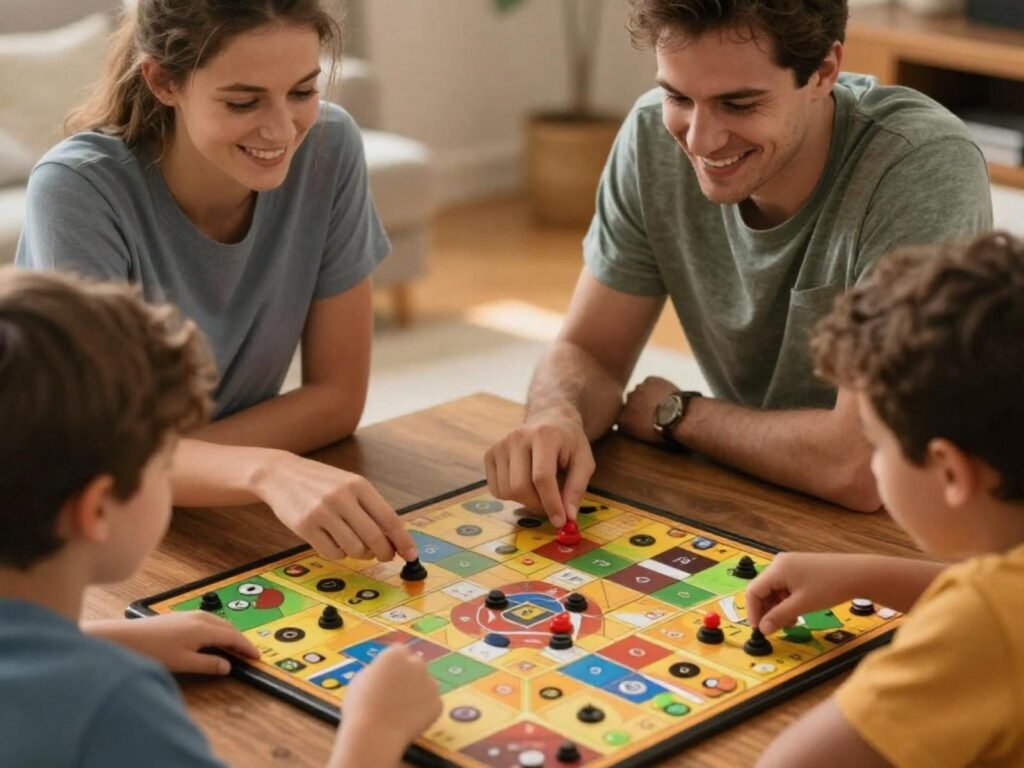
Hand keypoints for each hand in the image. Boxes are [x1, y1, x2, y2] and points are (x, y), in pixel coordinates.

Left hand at [84, 613, 259, 674]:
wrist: (125, 639)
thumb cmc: (152, 651)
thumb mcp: (183, 663)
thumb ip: (208, 664)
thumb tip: (227, 666)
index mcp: (204, 628)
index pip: (233, 637)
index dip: (247, 647)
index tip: (256, 656)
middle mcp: (200, 618)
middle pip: (228, 627)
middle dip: (240, 639)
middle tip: (248, 653)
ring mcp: (190, 615)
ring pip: (218, 622)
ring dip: (229, 634)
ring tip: (233, 647)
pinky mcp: (180, 616)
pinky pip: (208, 621)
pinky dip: (217, 630)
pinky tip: (211, 640)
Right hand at [255, 452, 417, 562]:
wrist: (281, 474)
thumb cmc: (321, 483)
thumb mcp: (349, 485)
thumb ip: (371, 509)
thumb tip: (394, 540)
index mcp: (358, 485)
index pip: (389, 518)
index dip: (403, 540)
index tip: (412, 554)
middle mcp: (341, 497)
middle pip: (374, 538)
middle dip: (384, 553)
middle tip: (384, 556)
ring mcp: (322, 512)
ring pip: (354, 548)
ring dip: (359, 553)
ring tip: (353, 544)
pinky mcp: (305, 527)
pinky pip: (332, 553)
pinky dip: (338, 553)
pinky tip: (335, 542)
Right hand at [330, 645, 441, 767]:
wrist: (374, 734)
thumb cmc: (361, 706)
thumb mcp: (361, 678)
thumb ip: (378, 670)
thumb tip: (384, 672)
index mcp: (396, 654)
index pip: (400, 651)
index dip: (394, 664)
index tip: (389, 675)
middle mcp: (417, 664)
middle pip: (416, 664)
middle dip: (409, 675)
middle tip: (397, 693)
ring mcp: (431, 683)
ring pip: (426, 684)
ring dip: (418, 691)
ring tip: (401, 710)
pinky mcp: (438, 703)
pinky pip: (431, 703)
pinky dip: (424, 710)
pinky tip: (408, 720)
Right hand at [484, 407, 594, 527]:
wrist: (549, 419)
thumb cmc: (569, 442)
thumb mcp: (584, 461)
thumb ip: (577, 488)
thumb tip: (568, 517)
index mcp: (543, 435)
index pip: (542, 477)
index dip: (551, 503)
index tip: (560, 521)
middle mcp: (517, 437)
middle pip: (520, 487)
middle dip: (538, 504)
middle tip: (552, 505)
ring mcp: (500, 445)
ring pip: (506, 491)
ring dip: (525, 501)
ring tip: (540, 489)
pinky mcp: (490, 454)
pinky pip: (496, 490)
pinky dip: (511, 496)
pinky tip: (525, 483)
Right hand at [617, 376, 678, 442]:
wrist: (678, 417)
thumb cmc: (663, 430)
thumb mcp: (641, 436)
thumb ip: (629, 427)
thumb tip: (627, 424)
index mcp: (622, 418)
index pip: (620, 416)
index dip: (630, 417)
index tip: (639, 421)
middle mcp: (626, 401)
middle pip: (629, 400)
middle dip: (637, 404)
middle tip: (650, 411)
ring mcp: (638, 389)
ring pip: (640, 390)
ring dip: (646, 395)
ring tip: (659, 403)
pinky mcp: (651, 380)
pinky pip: (650, 382)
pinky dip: (655, 386)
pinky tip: (663, 394)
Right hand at [746, 553, 864, 634]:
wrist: (858, 574)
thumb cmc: (831, 586)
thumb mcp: (802, 605)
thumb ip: (779, 617)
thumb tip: (763, 629)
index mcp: (777, 569)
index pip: (753, 591)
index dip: (753, 612)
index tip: (759, 629)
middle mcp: (780, 564)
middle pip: (763, 590)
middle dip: (768, 611)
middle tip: (775, 628)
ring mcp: (790, 565)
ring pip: (774, 591)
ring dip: (778, 608)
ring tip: (791, 622)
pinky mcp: (799, 569)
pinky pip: (785, 587)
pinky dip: (787, 601)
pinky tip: (797, 612)